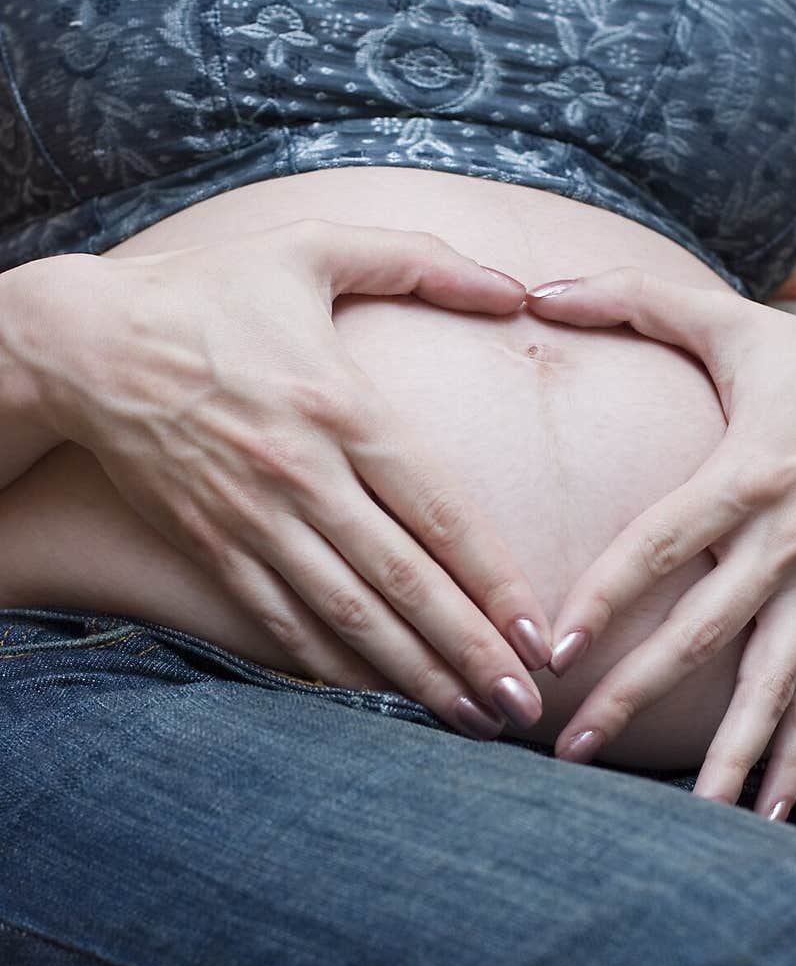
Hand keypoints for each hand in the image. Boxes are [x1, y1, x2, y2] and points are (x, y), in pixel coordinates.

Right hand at [7, 220, 552, 737]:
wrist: (87, 344)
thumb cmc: (210, 291)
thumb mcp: (312, 247)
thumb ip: (421, 260)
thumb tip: (516, 286)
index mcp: (341, 405)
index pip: (439, 511)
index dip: (495, 581)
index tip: (539, 635)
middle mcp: (303, 473)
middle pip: (403, 580)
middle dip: (470, 651)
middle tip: (525, 705)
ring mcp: (253, 519)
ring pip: (347, 615)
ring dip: (413, 674)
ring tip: (470, 718)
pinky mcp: (213, 546)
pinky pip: (280, 620)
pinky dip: (331, 664)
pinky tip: (377, 697)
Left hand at [525, 267, 795, 816]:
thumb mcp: (730, 322)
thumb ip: (633, 301)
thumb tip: (535, 285)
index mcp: (751, 471)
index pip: (667, 540)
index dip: (612, 592)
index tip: (559, 644)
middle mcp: (791, 538)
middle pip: (708, 629)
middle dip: (642, 693)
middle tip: (572, 747)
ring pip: (776, 682)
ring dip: (733, 752)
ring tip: (690, 812)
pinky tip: (769, 811)